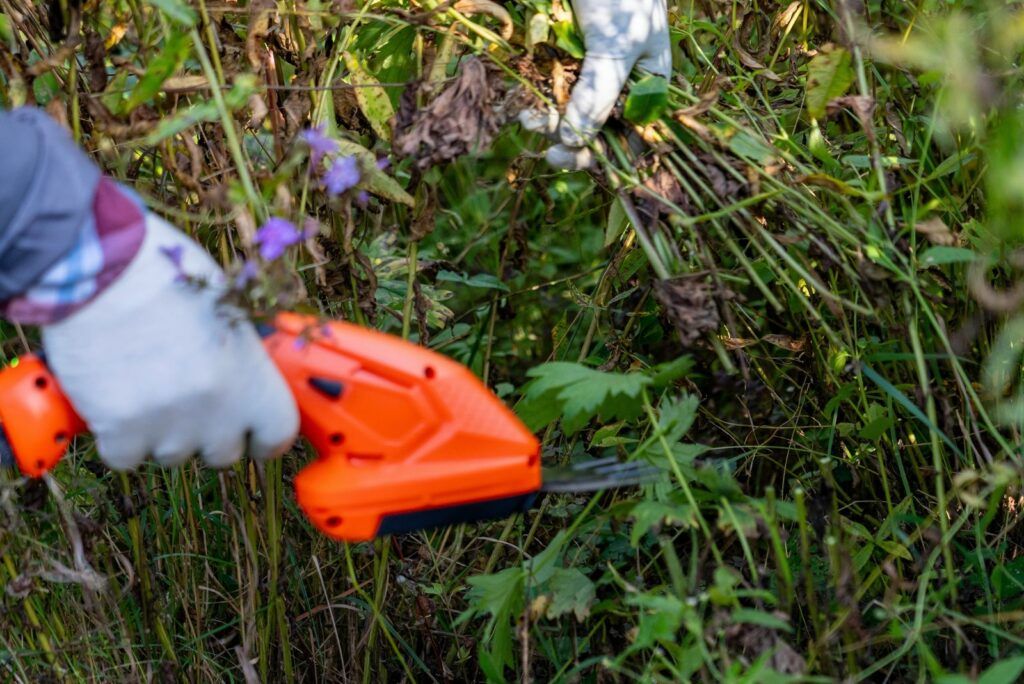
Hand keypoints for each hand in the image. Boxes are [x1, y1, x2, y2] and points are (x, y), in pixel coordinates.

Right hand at [41, 214, 298, 469]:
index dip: (262, 435)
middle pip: (222, 453)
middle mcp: (219, 410)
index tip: (250, 431)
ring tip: (143, 383)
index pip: (277, 435)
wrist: (101, 268)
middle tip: (185, 396)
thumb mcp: (227, 310)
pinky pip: (124, 457)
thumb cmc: (165, 274)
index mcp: (254, 379)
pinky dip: (117, 437)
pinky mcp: (121, 430)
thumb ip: (240, 358)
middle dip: (207, 433)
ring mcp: (171, 425)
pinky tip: (113, 398)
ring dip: (161, 432)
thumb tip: (242, 381)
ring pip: (171, 455)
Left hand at [519, 0, 670, 168]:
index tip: (570, 158)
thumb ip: (599, 94)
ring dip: (550, 122)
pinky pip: (551, 90)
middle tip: (544, 145)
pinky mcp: (563, 58)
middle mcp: (621, 83)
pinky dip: (539, 100)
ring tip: (528, 118)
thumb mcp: (616, 45)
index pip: (632, 138)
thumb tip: (575, 142)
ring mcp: (590, 71)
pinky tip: (526, 105)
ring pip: (570, 114)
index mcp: (649, 85)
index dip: (604, 156)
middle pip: (597, 131)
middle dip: (570, 139)